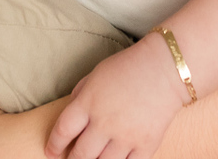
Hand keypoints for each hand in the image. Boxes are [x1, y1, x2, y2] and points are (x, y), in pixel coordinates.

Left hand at [45, 32, 185, 158]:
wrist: (166, 68)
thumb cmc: (129, 67)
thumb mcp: (96, 75)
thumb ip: (80, 95)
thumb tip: (70, 112)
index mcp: (88, 103)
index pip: (62, 132)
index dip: (54, 145)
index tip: (51, 151)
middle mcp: (104, 123)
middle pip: (80, 155)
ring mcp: (125, 137)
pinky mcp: (146, 145)